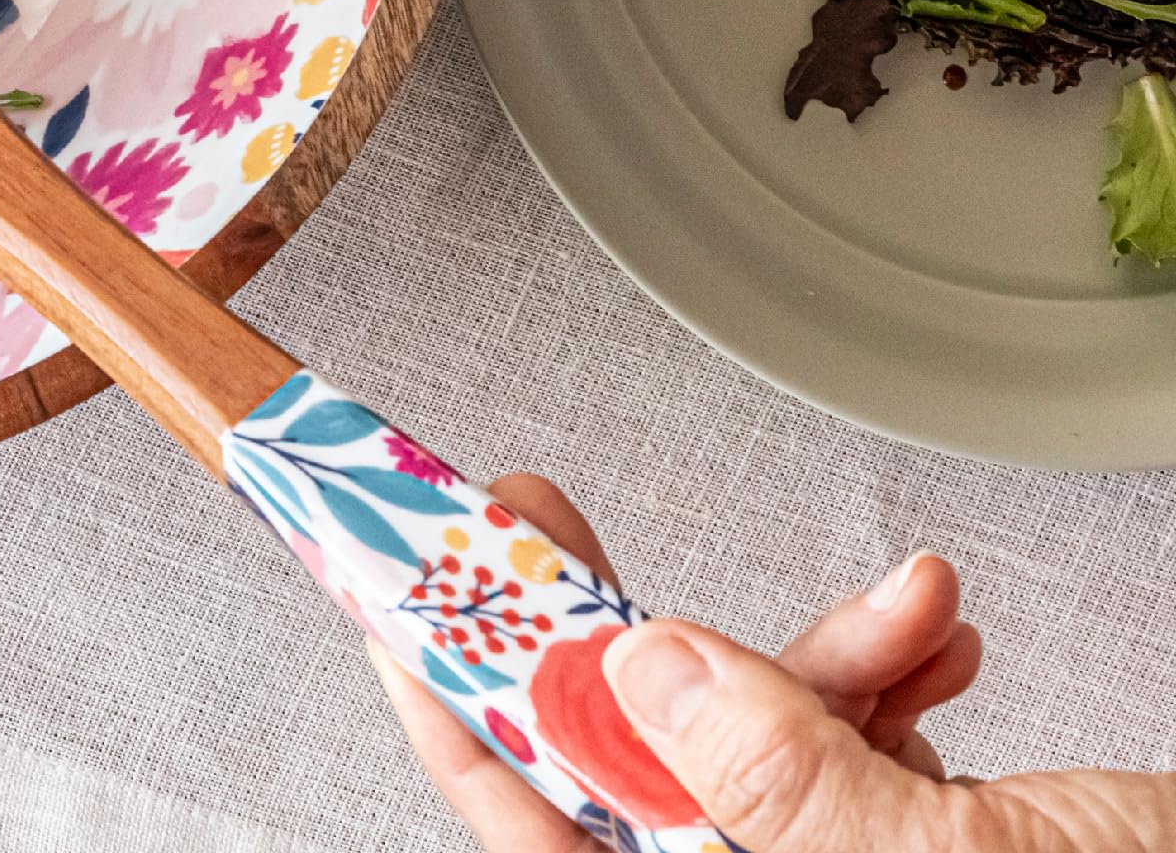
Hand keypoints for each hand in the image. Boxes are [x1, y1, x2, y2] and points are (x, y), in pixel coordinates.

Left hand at [371, 474, 1173, 850]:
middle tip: (541, 514)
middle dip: (600, 632)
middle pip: (623, 767)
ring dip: (808, 649)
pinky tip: (935, 628)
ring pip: (748, 741)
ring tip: (895, 596)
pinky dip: (885, 673)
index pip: (535, 830)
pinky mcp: (900, 847)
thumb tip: (648, 676)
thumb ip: (778, 784)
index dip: (452, 706)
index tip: (397, 592)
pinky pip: (849, 749)